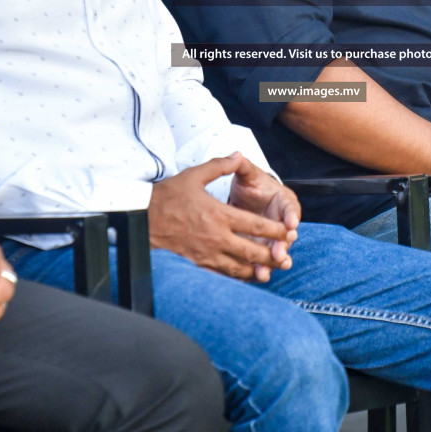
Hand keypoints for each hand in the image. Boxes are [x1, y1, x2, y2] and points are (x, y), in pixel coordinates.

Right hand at [149, 154, 293, 281]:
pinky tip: (245, 276)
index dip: (275, 230)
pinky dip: (237, 276)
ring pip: (239, 267)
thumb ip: (219, 165)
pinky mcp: (198, 263)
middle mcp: (216, 238)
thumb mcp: (194, 176)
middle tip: (285, 255)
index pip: (255, 226)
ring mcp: (207, 253)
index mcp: (219, 215)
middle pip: (252, 251)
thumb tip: (237, 155)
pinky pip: (223, 274)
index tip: (287, 232)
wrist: (143, 219)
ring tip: (270, 270)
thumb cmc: (168, 196)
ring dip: (257, 269)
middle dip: (271, 254)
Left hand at [227, 155, 300, 280]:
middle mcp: (283, 222)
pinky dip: (260, 269)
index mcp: (283, 201)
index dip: (291, 216)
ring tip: (268, 271)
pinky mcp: (263, 250)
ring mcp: (274, 238)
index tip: (290, 225)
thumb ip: (244, 167)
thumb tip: (238, 156)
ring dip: (274, 262)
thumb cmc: (251, 185)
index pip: (290, 208)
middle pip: (286, 236)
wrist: (247, 199)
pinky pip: (264, 261)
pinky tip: (255, 277)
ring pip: (277, 252)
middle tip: (279, 254)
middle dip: (283, 245)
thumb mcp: (248, 175)